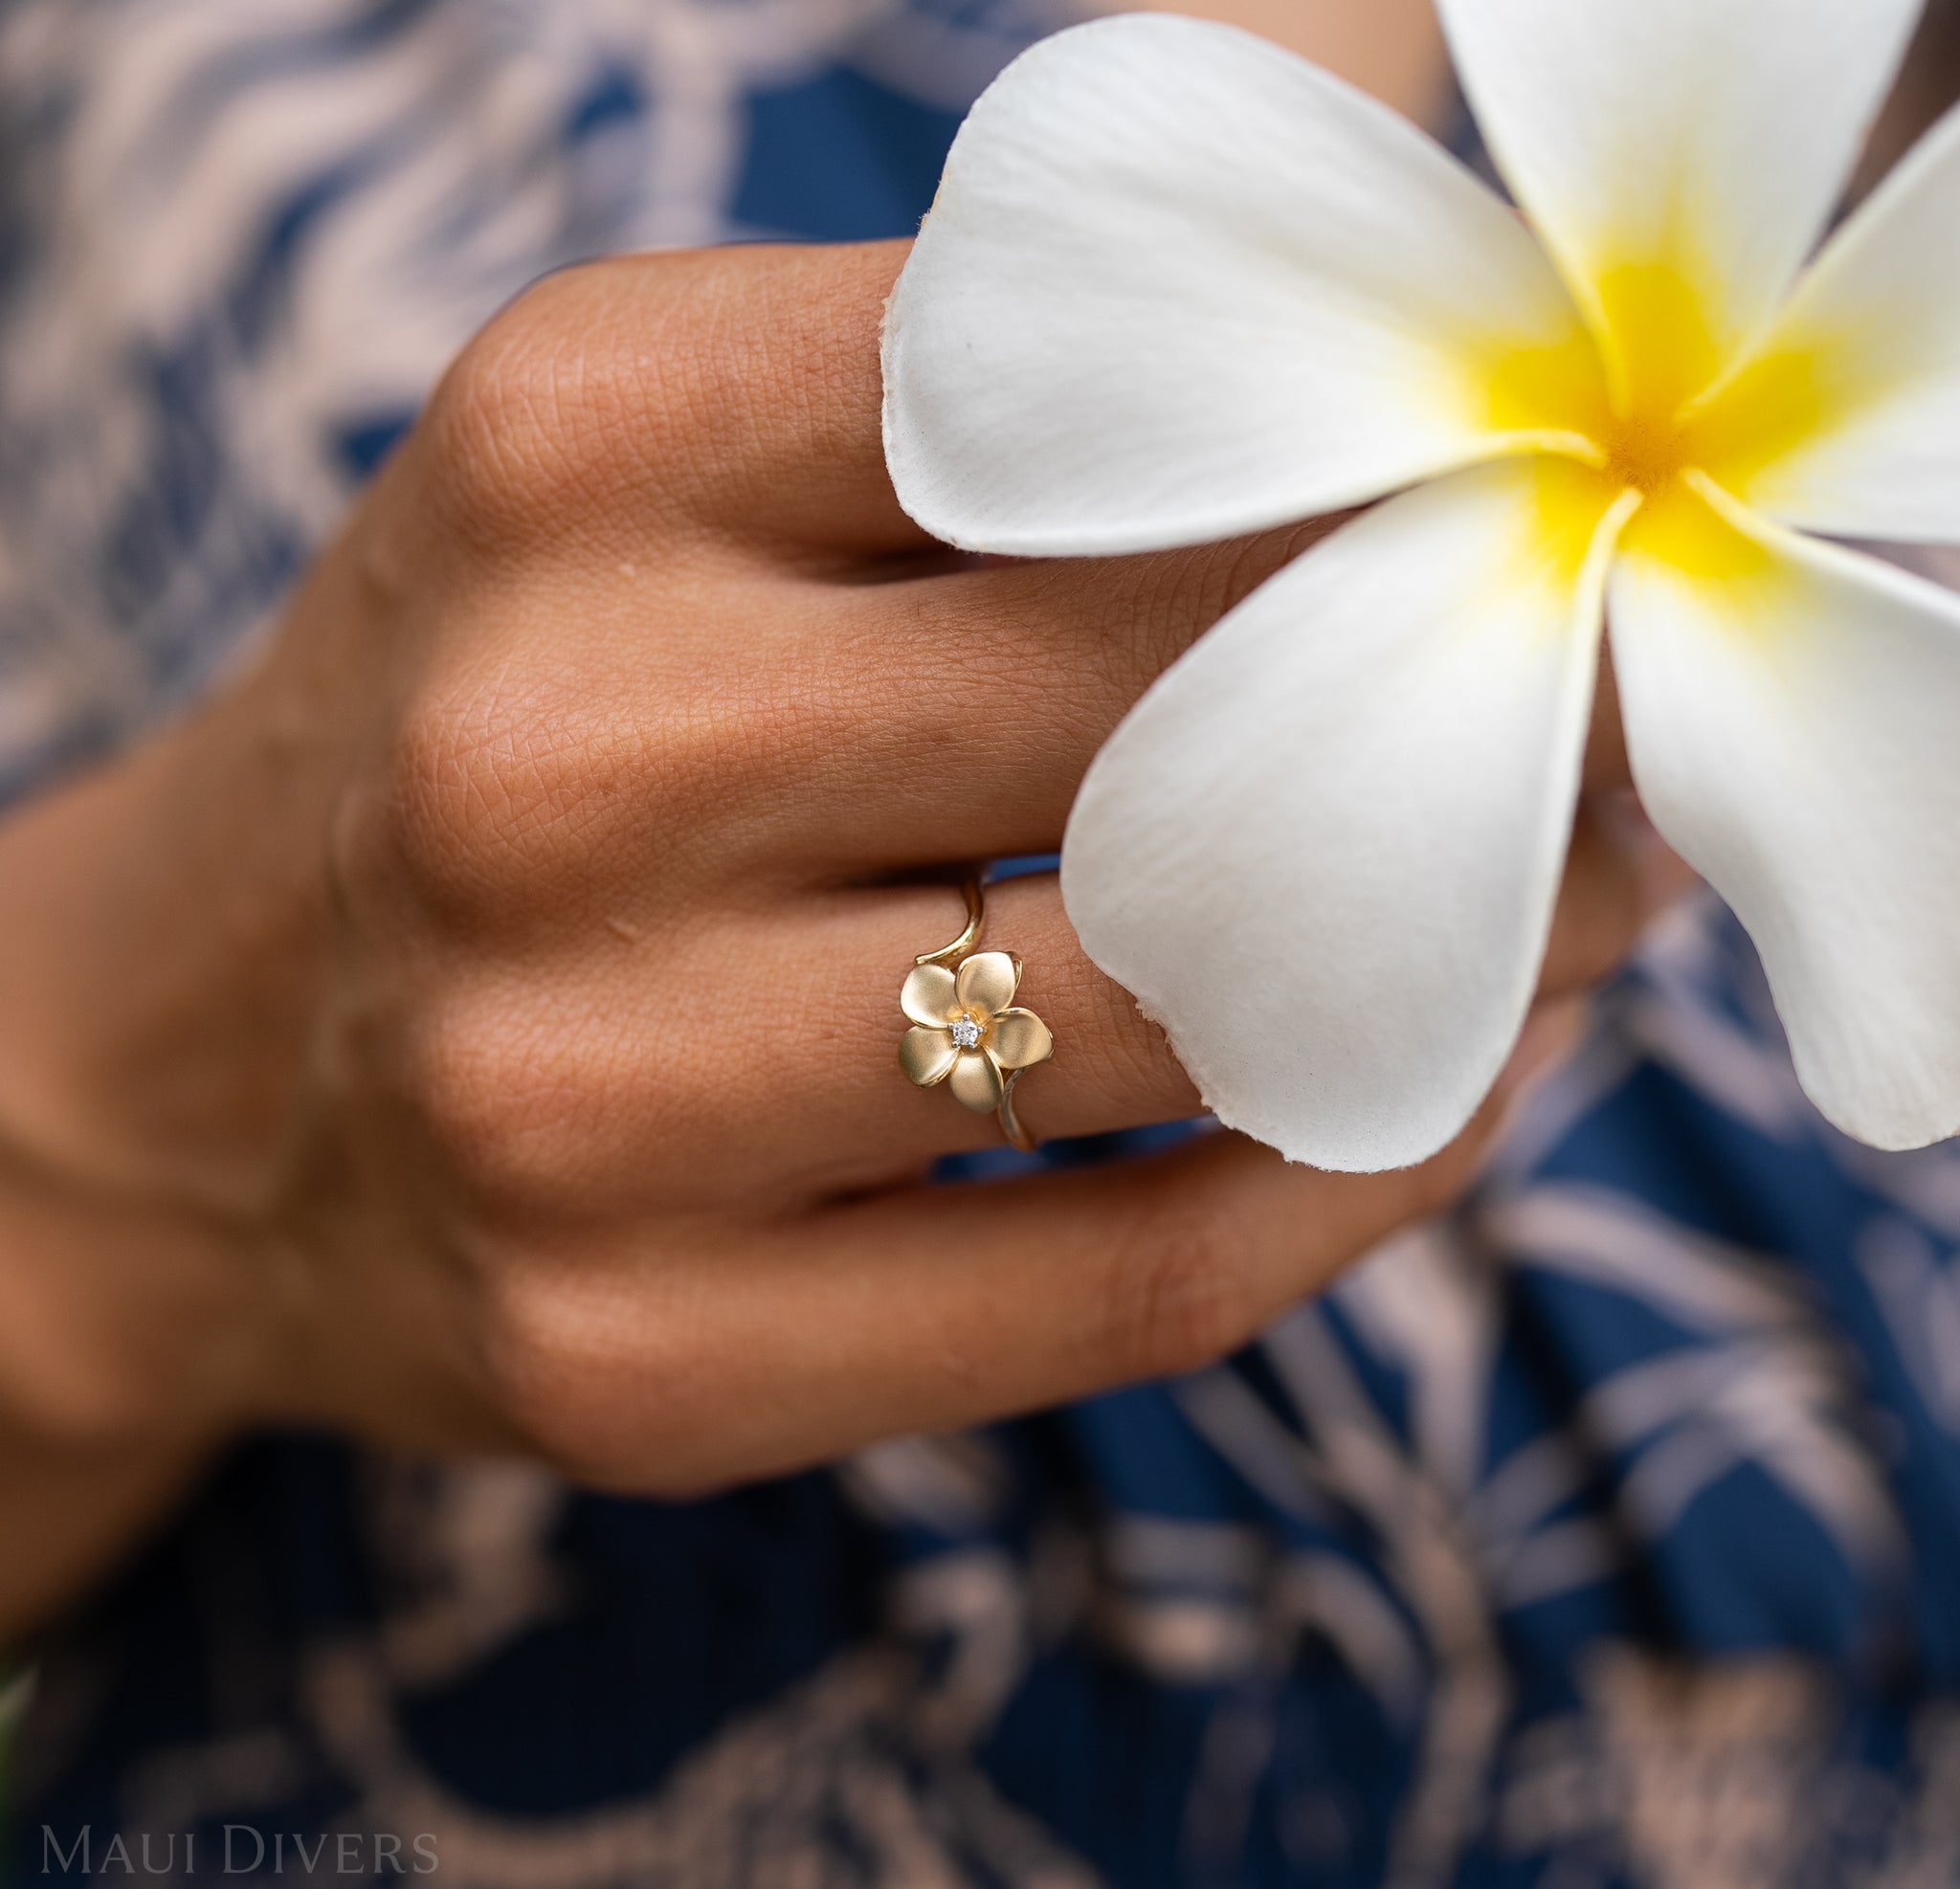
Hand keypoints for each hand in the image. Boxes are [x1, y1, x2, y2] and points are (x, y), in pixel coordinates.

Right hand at [0, 242, 1682, 1619]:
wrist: (188, 1061)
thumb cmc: (484, 728)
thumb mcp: (648, 464)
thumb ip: (993, 378)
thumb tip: (1398, 199)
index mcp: (579, 445)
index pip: (1111, 394)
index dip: (1387, 450)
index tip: (1538, 490)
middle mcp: (554, 760)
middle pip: (1176, 707)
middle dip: (1463, 705)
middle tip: (1598, 705)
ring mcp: (579, 1094)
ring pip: (1183, 1021)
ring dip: (1457, 961)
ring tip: (1558, 901)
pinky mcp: (644, 1356)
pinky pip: (1131, 1281)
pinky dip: (1351, 1182)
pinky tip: (1432, 1093)